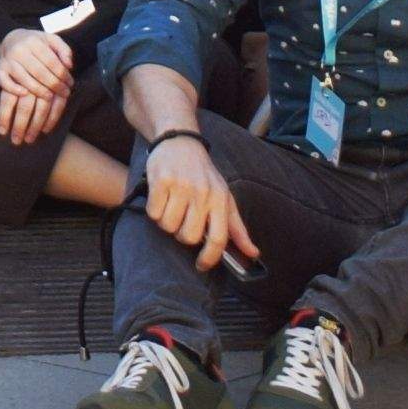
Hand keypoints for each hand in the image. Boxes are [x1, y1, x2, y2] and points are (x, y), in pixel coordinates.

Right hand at [0, 26, 71, 146]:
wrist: (11, 38)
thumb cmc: (36, 43)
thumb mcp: (51, 40)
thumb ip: (63, 50)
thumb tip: (69, 65)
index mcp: (36, 42)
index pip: (53, 63)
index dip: (62, 77)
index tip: (69, 89)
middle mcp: (21, 50)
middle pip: (40, 73)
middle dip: (53, 88)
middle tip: (64, 96)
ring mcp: (9, 60)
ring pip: (24, 80)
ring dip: (38, 92)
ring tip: (48, 100)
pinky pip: (5, 82)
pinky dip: (14, 89)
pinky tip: (24, 97)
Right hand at [136, 128, 254, 267]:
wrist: (180, 143)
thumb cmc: (203, 175)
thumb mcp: (225, 198)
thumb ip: (237, 228)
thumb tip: (253, 253)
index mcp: (221, 199)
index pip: (219, 238)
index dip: (210, 257)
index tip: (202, 265)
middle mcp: (202, 193)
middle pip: (188, 237)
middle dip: (182, 234)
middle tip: (183, 220)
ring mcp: (181, 186)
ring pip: (168, 227)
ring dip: (167, 222)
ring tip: (172, 207)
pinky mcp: (161, 181)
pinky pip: (153, 213)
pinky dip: (154, 211)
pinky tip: (161, 198)